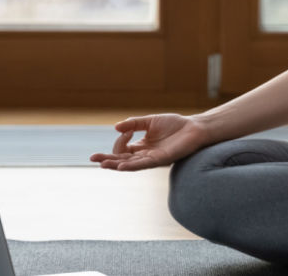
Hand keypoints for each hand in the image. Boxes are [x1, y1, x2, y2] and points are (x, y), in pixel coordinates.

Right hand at [89, 113, 210, 170]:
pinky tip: (121, 166)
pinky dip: (132, 165)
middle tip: (93, 159)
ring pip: (130, 165)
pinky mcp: (161, 159)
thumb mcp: (150, 121)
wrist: (194, 128)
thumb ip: (133, 123)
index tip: (125, 130)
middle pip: (122, 160)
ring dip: (116, 165)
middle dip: (107, 159)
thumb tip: (115, 127)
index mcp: (142, 146)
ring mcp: (152, 158)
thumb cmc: (175, 125)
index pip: (122, 148)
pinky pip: (144, 164)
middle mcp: (145, 155)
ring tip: (102, 164)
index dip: (120, 140)